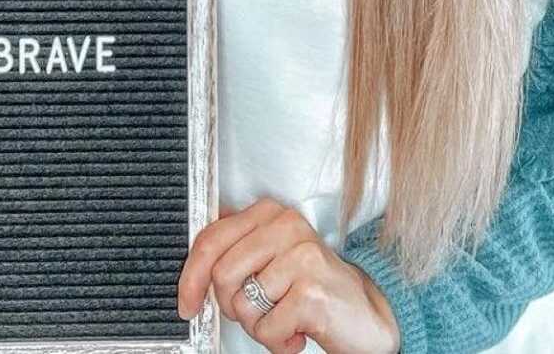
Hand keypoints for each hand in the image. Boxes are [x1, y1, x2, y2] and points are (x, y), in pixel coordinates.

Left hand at [177, 197, 399, 353]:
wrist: (365, 314)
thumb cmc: (311, 288)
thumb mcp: (271, 258)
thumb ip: (236, 250)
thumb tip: (193, 266)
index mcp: (269, 212)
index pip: (211, 239)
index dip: (191, 277)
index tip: (188, 303)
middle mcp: (285, 225)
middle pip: (222, 274)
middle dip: (233, 307)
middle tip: (258, 313)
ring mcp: (301, 255)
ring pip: (243, 305)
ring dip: (259, 327)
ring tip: (283, 319)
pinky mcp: (312, 290)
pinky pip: (267, 328)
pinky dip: (278, 342)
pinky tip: (298, 331)